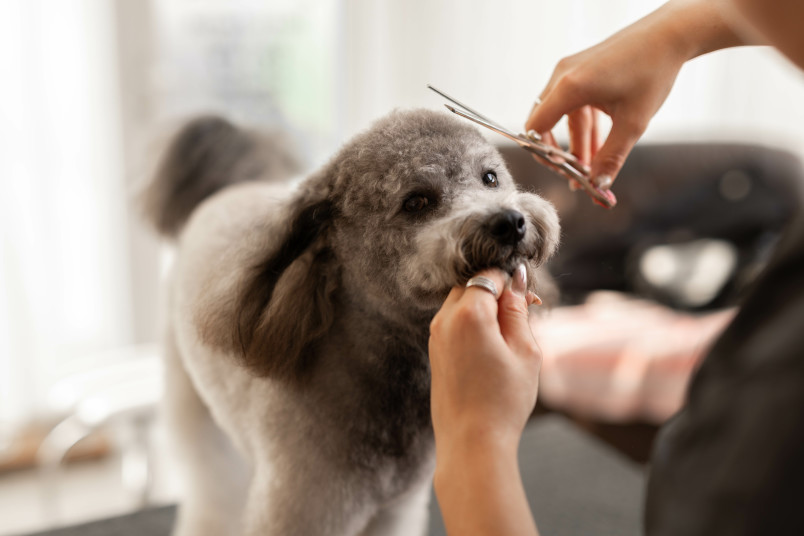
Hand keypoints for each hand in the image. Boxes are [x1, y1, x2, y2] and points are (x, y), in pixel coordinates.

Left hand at [428, 265, 541, 455]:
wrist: (472, 442)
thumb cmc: (504, 400)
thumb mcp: (524, 351)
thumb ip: (518, 310)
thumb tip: (517, 280)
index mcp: (468, 314)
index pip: (490, 276)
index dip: (512, 283)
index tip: (530, 302)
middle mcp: (444, 320)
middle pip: (471, 285)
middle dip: (496, 293)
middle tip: (521, 317)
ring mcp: (435, 336)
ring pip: (460, 303)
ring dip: (483, 309)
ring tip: (508, 337)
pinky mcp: (434, 352)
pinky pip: (453, 323)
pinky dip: (472, 325)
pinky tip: (491, 350)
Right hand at [525, 0, 742, 189]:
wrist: (671, 34)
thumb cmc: (652, 71)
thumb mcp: (633, 123)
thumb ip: (611, 157)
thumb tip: (599, 186)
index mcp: (569, 87)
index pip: (535, 127)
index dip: (543, 153)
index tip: (563, 172)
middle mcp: (563, 76)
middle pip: (545, 124)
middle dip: (560, 153)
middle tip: (576, 176)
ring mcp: (571, 71)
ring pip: (563, 117)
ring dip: (576, 143)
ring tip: (591, 169)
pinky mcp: (582, 70)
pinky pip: (574, 105)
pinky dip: (584, 127)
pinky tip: (597, 147)